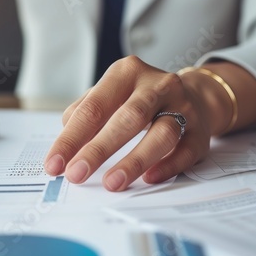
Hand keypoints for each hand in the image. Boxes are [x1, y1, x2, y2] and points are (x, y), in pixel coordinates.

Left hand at [44, 56, 223, 190]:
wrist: (193, 96)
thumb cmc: (139, 99)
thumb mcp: (110, 95)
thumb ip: (85, 115)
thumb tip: (66, 146)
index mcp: (126, 73)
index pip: (94, 107)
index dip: (72, 138)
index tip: (55, 163)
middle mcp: (157, 85)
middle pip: (128, 118)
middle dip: (98, 149)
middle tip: (76, 174)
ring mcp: (183, 107)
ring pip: (162, 133)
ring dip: (134, 160)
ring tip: (112, 182)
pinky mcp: (200, 132)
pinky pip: (185, 150)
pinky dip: (167, 166)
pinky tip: (149, 179)